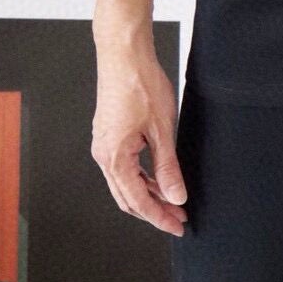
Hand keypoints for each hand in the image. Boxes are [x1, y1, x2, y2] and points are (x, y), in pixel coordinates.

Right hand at [91, 37, 187, 235]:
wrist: (124, 55)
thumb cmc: (139, 84)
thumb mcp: (162, 130)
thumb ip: (168, 167)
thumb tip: (175, 196)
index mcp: (114, 157)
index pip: (138, 201)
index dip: (159, 218)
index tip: (178, 226)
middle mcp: (104, 154)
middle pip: (128, 198)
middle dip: (154, 212)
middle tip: (178, 219)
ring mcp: (104, 145)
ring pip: (125, 184)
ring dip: (149, 196)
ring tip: (174, 202)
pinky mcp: (109, 136)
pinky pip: (124, 168)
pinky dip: (142, 179)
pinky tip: (159, 180)